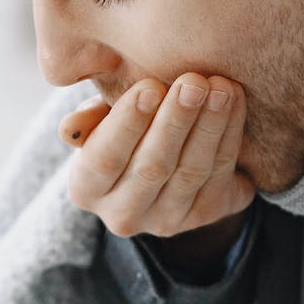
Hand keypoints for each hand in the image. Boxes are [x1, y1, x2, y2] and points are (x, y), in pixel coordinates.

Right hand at [59, 74, 253, 238]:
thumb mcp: (101, 120)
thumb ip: (90, 119)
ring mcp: (166, 221)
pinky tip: (233, 101)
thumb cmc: (124, 128)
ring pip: (191, 172)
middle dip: (175, 121)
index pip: (104, 158)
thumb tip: (70, 129)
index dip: (127, 123)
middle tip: (193, 82)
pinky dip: (229, 135)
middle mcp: (122, 215)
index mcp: (86, 189)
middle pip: (152, 168)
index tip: (150, 86)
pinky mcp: (204, 216)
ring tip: (220, 87)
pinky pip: (220, 174)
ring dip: (209, 126)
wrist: (164, 159)